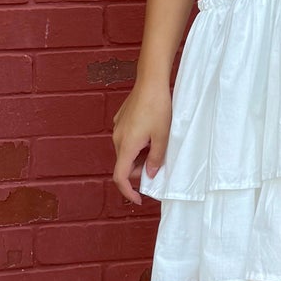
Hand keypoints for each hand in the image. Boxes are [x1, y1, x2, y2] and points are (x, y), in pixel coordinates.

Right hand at [111, 81, 172, 206]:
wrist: (151, 82)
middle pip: (124, 165)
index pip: (120, 177)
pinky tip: (151, 133)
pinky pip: (126, 139)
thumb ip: (155, 159)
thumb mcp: (163, 137)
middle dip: (139, 170)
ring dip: (139, 156)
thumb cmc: (158, 108)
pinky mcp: (120, 120)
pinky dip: (137, 144)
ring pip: (126, 152)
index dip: (128, 191)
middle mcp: (117, 138)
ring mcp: (117, 128)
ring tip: (157, 145)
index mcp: (126, 146)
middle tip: (158, 164)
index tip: (138, 199)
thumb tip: (149, 174)